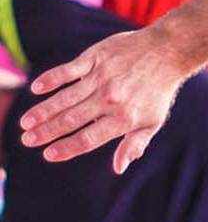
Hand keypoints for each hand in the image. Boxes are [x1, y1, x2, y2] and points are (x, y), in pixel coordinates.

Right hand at [20, 27, 187, 173]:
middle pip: (72, 119)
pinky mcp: (95, 58)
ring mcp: (101, 77)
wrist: (166, 53)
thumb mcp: (152, 122)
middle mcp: (110, 99)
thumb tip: (118, 168)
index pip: (89, 138)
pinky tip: (36, 89)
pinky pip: (68, 70)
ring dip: (43, 111)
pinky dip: (51, 80)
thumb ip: (133, 145)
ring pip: (65, 97)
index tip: (48, 155)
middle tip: (27, 141)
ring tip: (26, 123)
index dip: (67, 148)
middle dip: (47, 132)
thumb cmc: (158, 93)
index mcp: (124, 118)